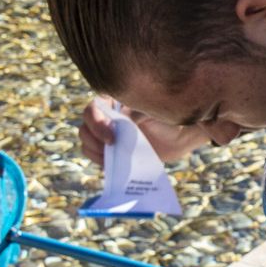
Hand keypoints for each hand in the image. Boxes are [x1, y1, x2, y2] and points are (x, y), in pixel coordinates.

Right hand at [78, 96, 215, 167]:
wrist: (180, 136)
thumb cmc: (168, 119)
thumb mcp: (154, 112)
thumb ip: (137, 112)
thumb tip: (124, 118)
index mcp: (113, 103)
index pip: (92, 109)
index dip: (96, 124)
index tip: (112, 137)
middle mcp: (107, 118)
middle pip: (85, 128)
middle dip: (94, 140)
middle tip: (112, 147)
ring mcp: (108, 135)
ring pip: (87, 143)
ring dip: (95, 152)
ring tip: (113, 156)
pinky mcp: (113, 151)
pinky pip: (96, 156)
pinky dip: (100, 161)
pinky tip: (114, 163)